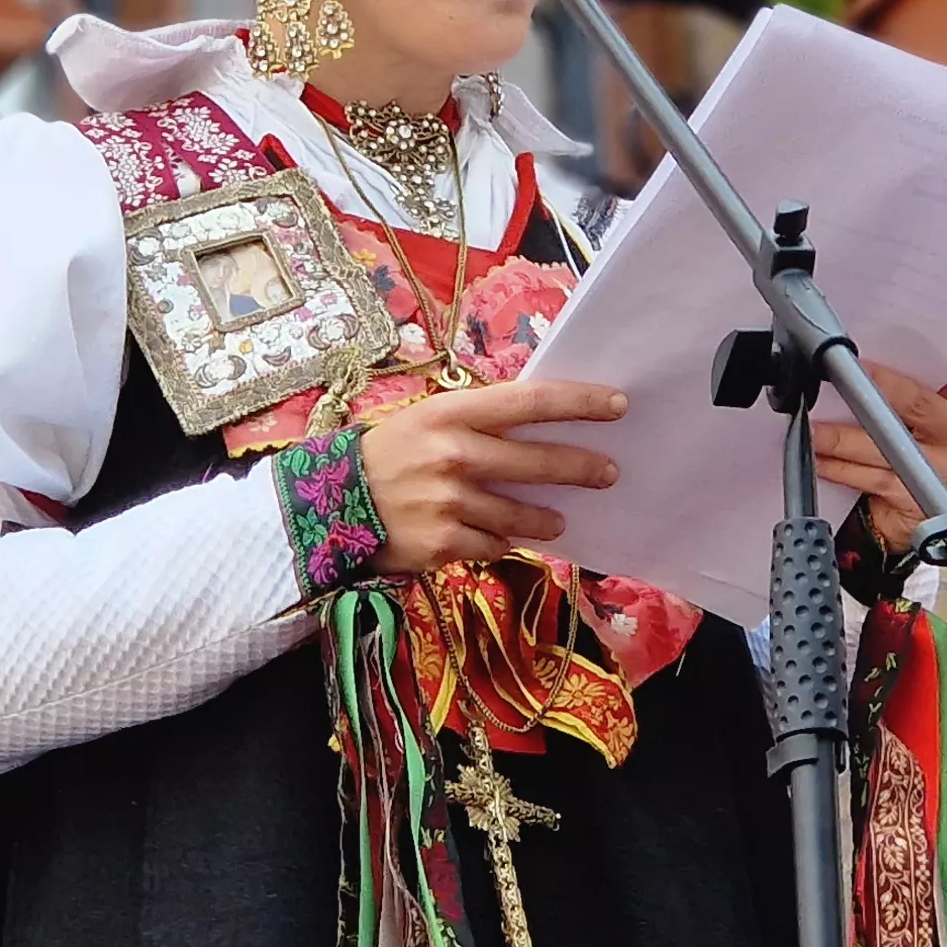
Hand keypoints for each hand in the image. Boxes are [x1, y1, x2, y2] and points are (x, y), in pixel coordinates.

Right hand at [358, 380, 626, 574]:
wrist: (329, 504)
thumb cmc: (387, 455)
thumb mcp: (425, 420)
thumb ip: (476, 421)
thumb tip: (539, 427)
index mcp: (450, 413)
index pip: (529, 402)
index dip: (578, 403)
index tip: (617, 405)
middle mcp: (454, 454)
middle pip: (537, 461)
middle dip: (581, 468)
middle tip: (608, 472)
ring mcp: (450, 502)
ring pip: (521, 515)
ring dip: (545, 519)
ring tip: (556, 520)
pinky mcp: (444, 543)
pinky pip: (493, 545)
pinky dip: (499, 542)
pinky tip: (495, 537)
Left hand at [813, 367, 946, 549]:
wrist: (918, 520)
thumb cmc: (913, 464)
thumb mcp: (920, 424)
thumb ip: (904, 396)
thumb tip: (855, 370)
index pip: (938, 372)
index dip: (897, 366)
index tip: (859, 358)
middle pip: (913, 405)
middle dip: (866, 394)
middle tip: (831, 383)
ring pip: (886, 446)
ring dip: (841, 438)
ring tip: (816, 431)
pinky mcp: (927, 500)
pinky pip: (875, 478)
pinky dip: (842, 469)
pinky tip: (823, 461)